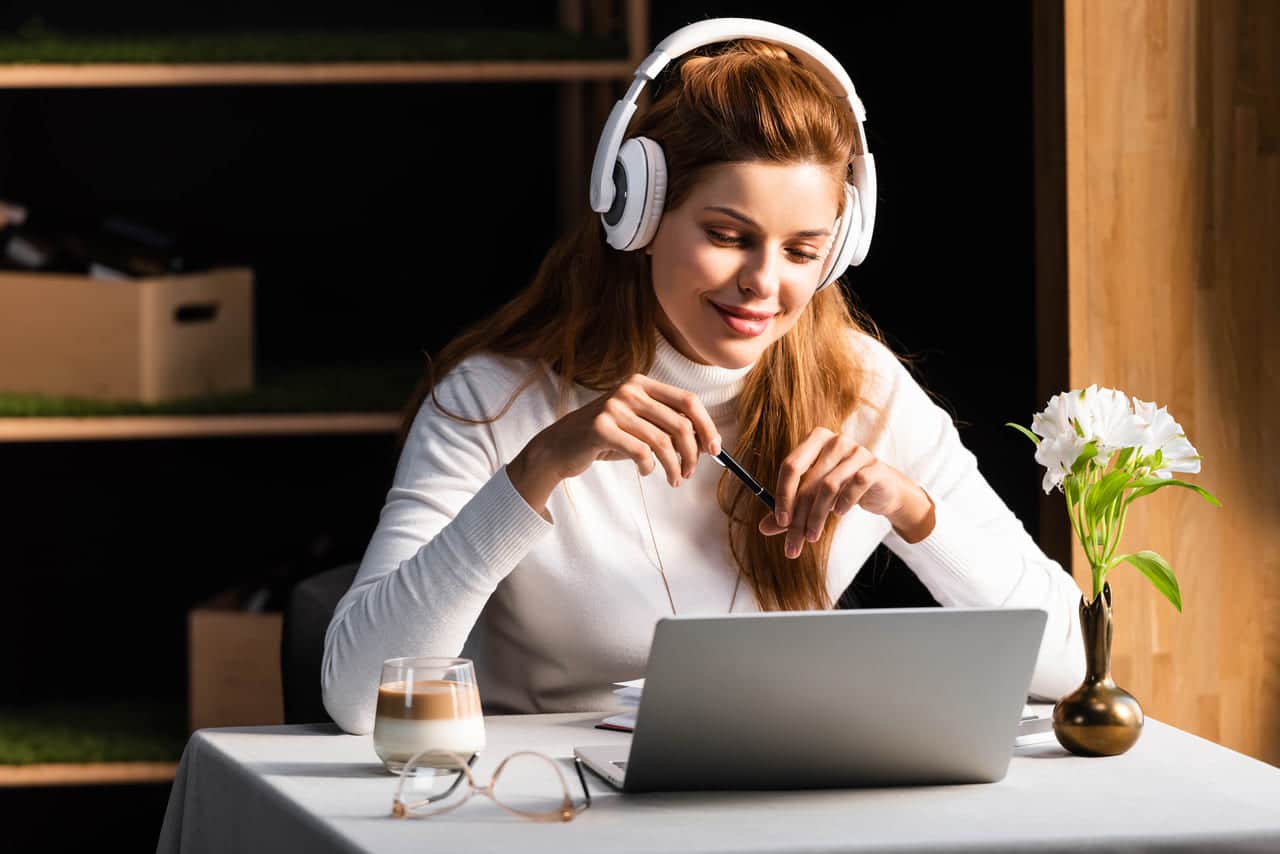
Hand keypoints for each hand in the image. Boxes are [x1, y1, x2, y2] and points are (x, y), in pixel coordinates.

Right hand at [508, 374, 721, 514]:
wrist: (560, 447)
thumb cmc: (605, 438)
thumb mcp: (637, 424)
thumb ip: (666, 425)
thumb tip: (705, 443)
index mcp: (642, 383)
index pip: (688, 401)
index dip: (707, 426)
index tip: (715, 450)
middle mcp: (629, 390)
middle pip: (679, 423)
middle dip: (691, 453)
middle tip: (689, 472)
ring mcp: (614, 407)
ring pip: (662, 442)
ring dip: (673, 466)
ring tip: (674, 479)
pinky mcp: (601, 428)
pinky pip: (641, 453)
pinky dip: (649, 467)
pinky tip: (645, 472)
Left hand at [759, 427, 934, 557]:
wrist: (883, 489)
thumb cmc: (843, 489)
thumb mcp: (814, 498)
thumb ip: (791, 510)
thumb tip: (763, 528)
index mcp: (815, 440)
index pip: (791, 466)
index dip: (783, 495)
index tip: (780, 521)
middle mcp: (835, 441)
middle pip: (809, 481)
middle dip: (799, 516)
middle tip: (794, 542)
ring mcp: (856, 451)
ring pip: (828, 487)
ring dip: (818, 516)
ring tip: (813, 536)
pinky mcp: (874, 466)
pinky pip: (854, 485)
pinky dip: (843, 503)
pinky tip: (838, 514)